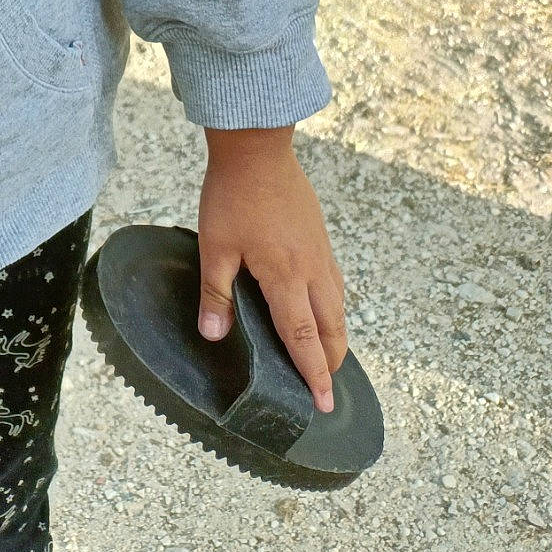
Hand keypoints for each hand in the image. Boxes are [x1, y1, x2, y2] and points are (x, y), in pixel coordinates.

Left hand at [198, 127, 346, 412]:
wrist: (256, 147)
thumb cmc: (233, 195)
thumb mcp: (215, 246)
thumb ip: (215, 294)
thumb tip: (213, 335)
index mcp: (285, 277)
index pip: (304, 339)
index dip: (313, 375)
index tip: (324, 404)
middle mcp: (311, 269)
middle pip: (331, 329)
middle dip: (330, 362)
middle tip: (323, 387)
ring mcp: (320, 252)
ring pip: (338, 306)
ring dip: (334, 335)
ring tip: (325, 354)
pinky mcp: (320, 236)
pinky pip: (334, 283)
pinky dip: (332, 307)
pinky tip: (320, 307)